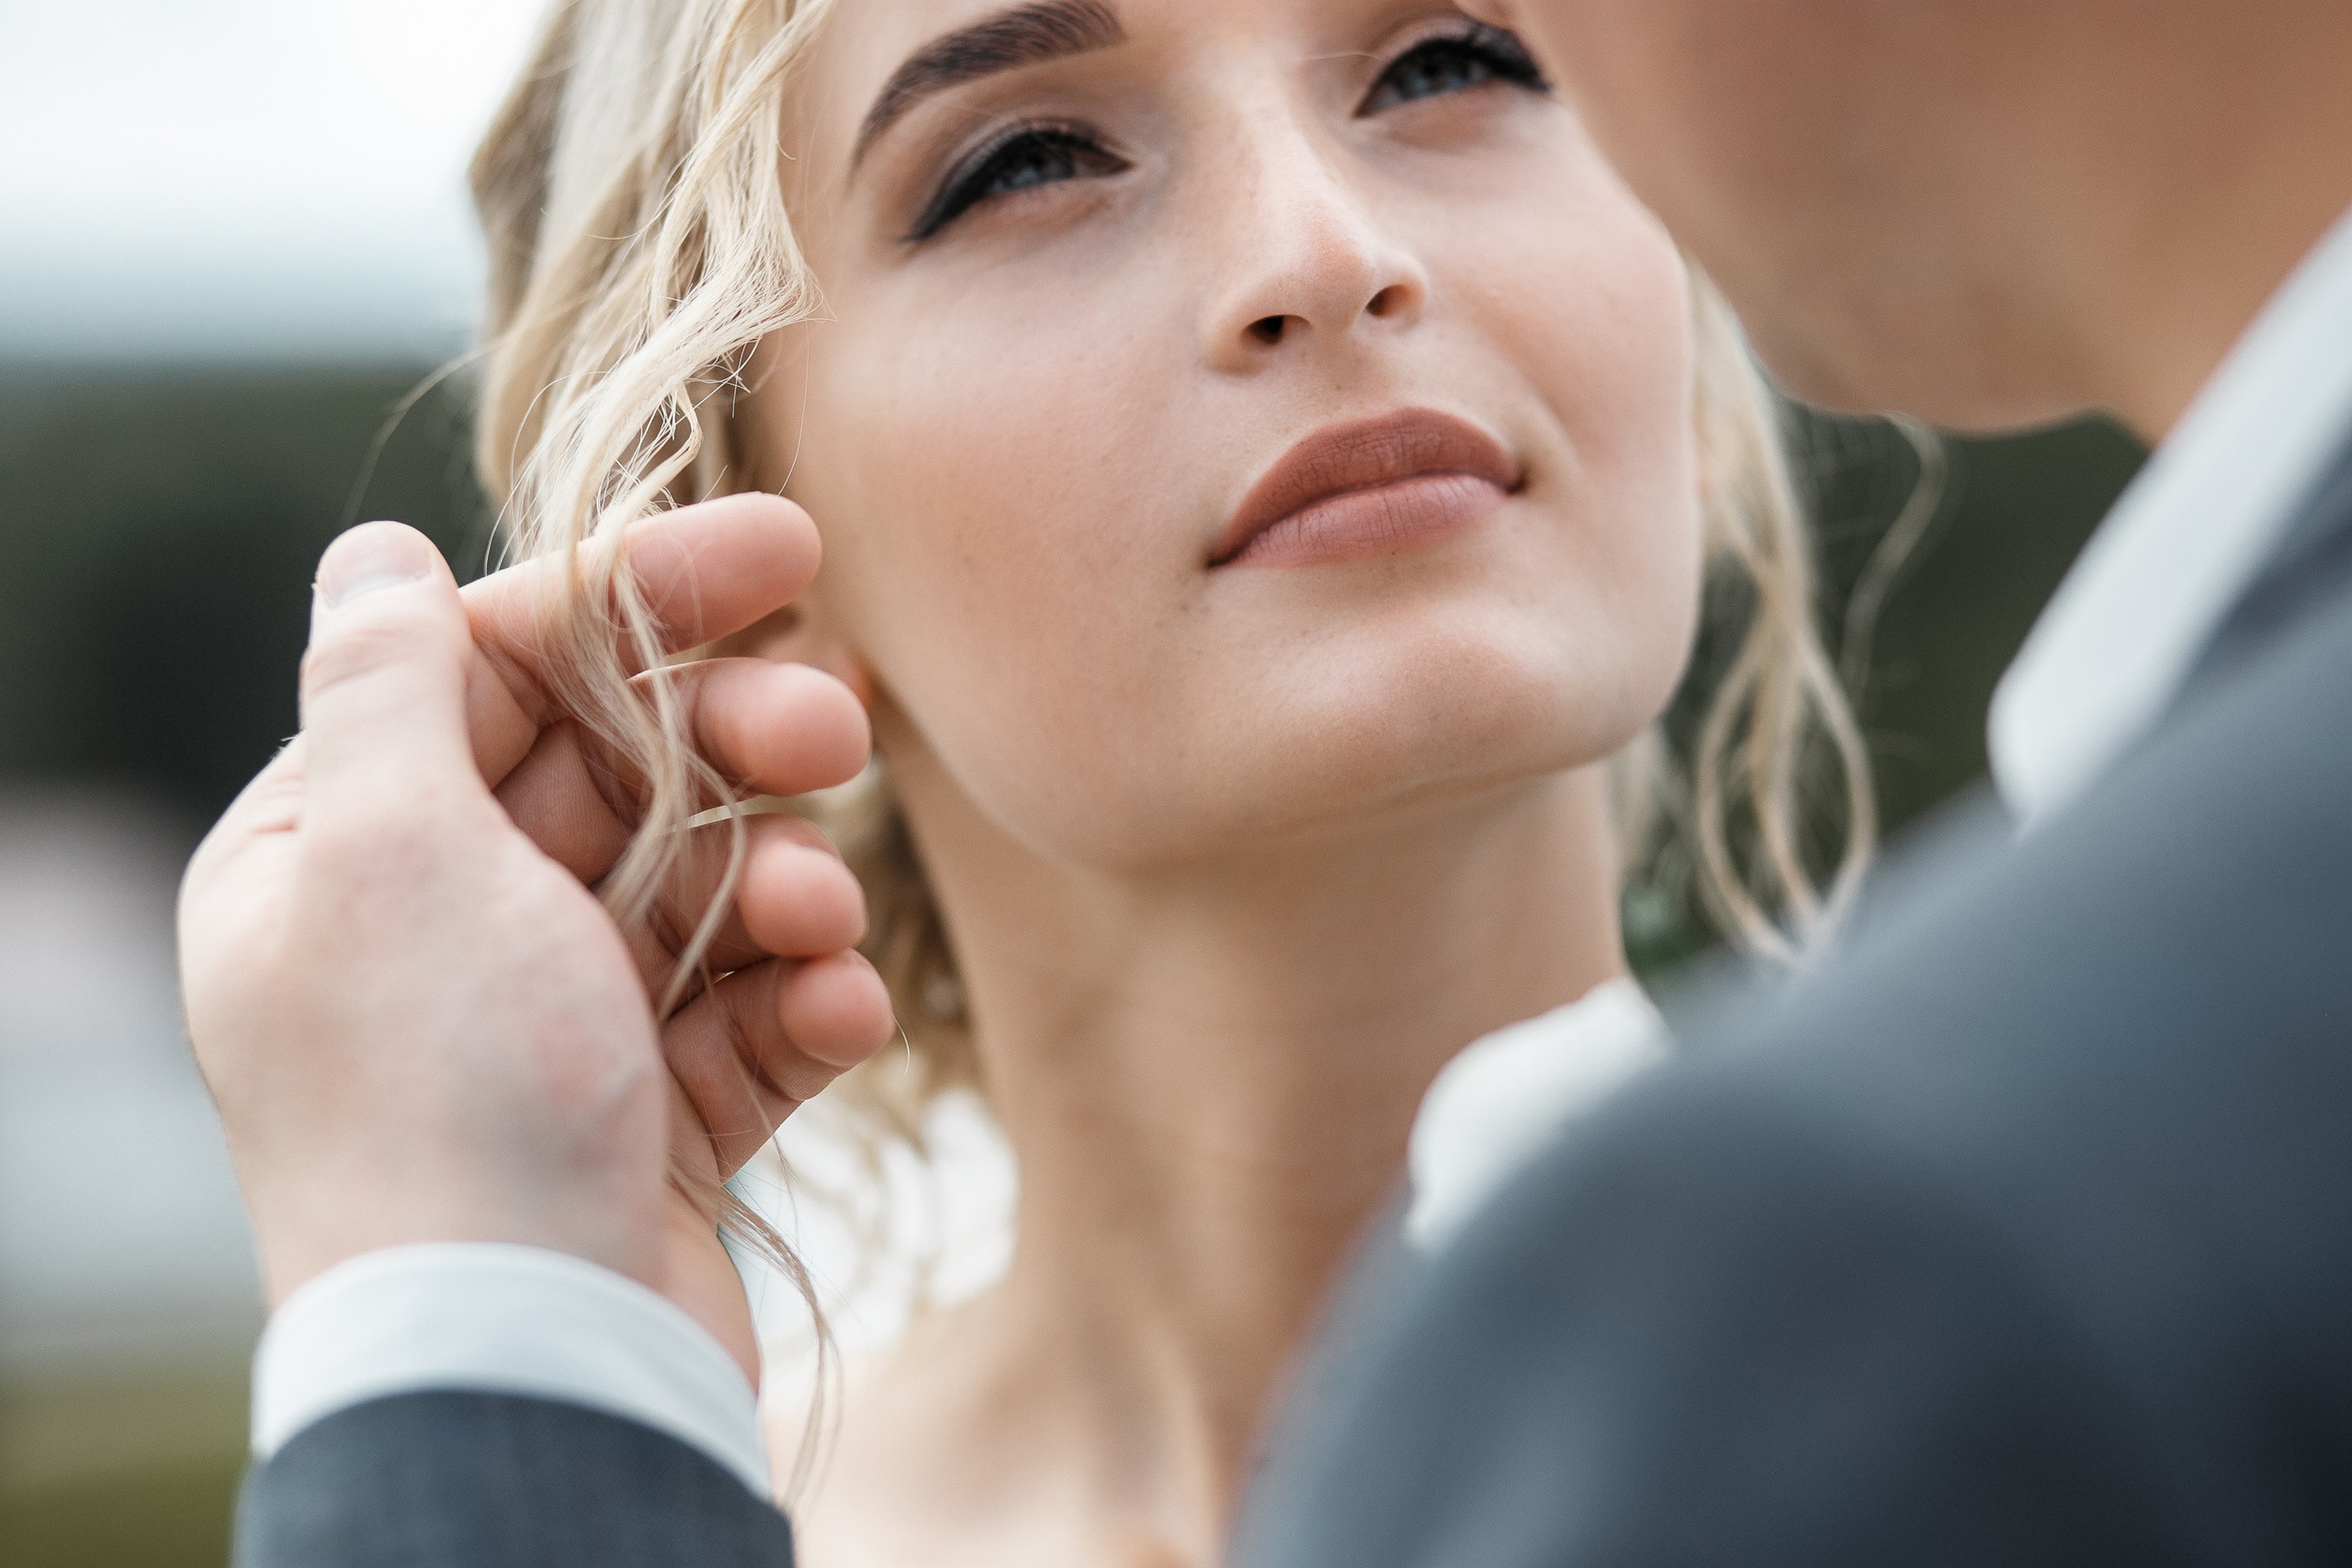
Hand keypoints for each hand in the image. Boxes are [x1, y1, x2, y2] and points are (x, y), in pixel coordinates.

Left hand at [179, 497, 894, 1376]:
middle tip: (835, 732)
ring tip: (821, 923)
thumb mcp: (388, 858)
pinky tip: (838, 1014)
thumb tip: (367, 555)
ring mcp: (559, 1026)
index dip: (644, 596)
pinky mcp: (658, 1115)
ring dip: (785, 886)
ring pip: (708, 888)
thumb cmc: (443, 1103)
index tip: (788, 549)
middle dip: (738, 743)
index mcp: (347, 854)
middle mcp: (447, 929)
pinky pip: (754, 1014)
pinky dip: (804, 1005)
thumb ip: (386, 686)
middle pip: (624, 769)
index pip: (501, 668)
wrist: (530, 1368)